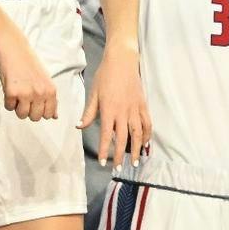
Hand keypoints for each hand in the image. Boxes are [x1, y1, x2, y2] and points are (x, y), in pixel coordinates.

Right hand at [0, 39, 57, 120]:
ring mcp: (26, 93)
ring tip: (17, 94)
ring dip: (17, 107)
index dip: (40, 112)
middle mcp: (40, 93)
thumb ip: (50, 99)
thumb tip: (55, 117)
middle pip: (35, 118)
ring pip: (21, 115)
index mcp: (51, 91)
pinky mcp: (11, 92)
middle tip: (25, 98)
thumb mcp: (45, 80)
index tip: (35, 104)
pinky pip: (9, 107)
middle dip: (28, 111)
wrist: (14, 49)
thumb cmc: (29, 63)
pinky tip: (10, 90)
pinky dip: (8, 101)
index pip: (49, 115)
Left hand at [80, 49, 151, 165]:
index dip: (105, 150)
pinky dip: (147, 135)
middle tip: (118, 168)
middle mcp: (123, 112)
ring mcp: (135, 109)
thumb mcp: (93, 93)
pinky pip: (147, 123)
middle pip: (123, 138)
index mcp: (109, 110)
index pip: (106, 135)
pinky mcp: (143, 105)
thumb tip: (80, 127)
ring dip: (137, 149)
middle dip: (121, 155)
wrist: (122, 61)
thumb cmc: (105, 76)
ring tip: (136, 162)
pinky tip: (146, 144)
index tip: (103, 162)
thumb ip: (89, 112)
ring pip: (138, 133)